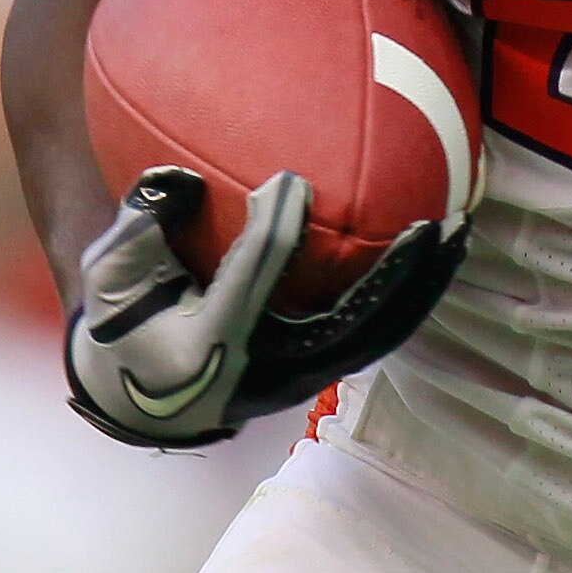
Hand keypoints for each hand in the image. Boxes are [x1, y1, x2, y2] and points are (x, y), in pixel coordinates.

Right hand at [66, 166, 472, 447]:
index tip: (291, 179)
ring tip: (461, 230)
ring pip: (375, 337)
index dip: (272, 231)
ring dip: (421, 287)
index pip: (249, 284)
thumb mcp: (109, 274)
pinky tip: (439, 246)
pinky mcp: (317, 372)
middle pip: (347, 328)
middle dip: (393, 279)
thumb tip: (178, 176)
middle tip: (432, 224)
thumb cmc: (124, 319)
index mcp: (207, 346)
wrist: (141, 396)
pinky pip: (374, 333)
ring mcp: (297, 380)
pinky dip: (410, 293)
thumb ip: (138, 222)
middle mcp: (264, 372)